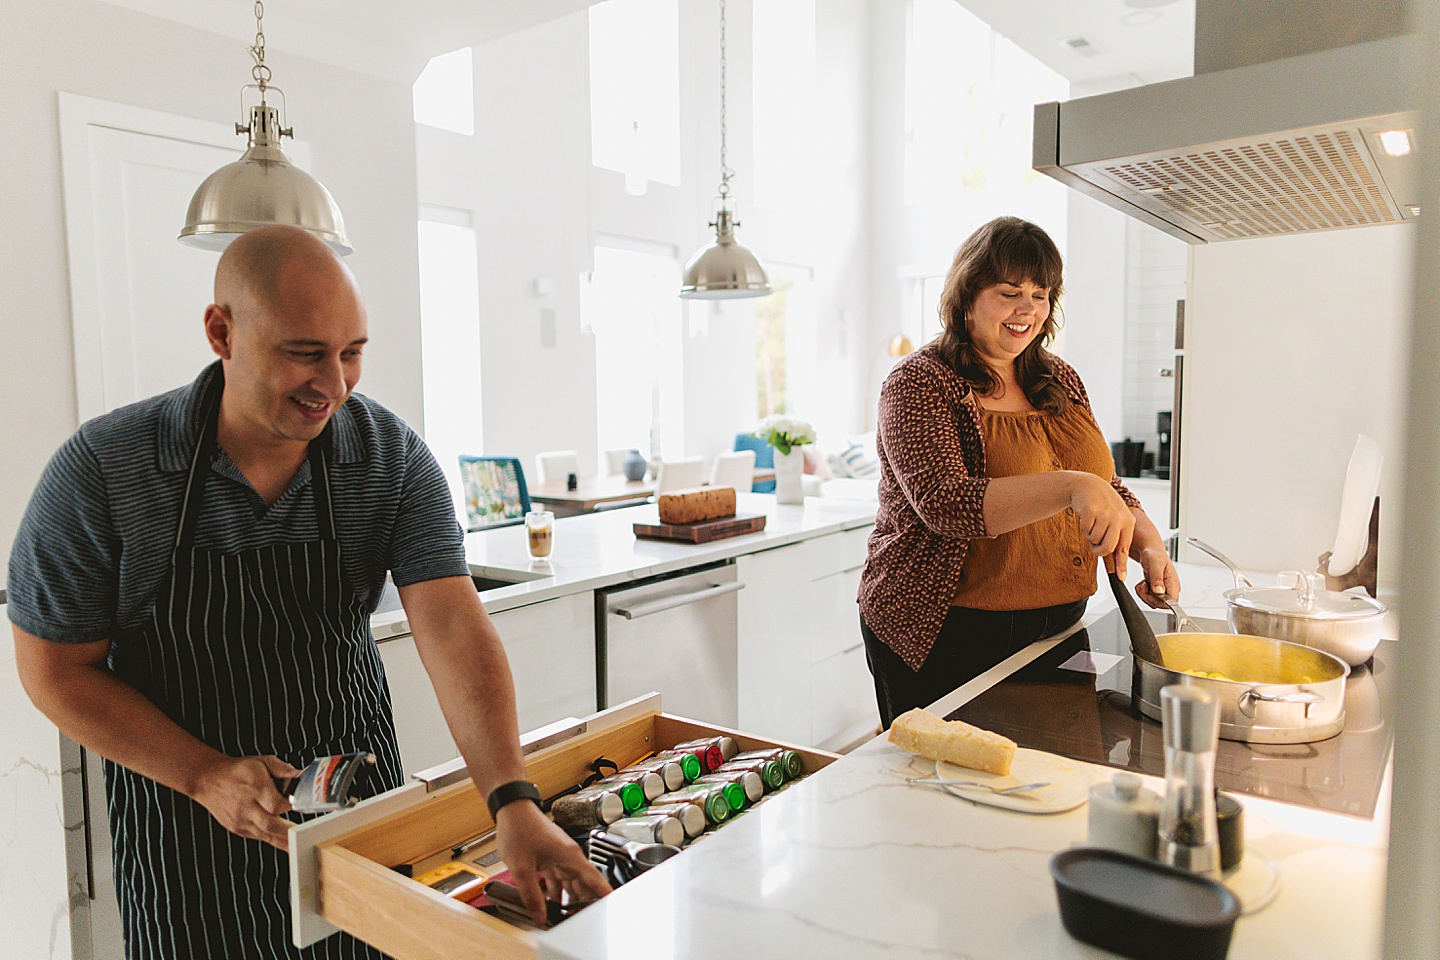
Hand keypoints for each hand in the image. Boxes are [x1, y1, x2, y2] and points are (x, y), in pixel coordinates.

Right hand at [191, 754, 298, 849]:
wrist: (208, 780)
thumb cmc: (236, 771)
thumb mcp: (260, 761)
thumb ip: (281, 768)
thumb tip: (298, 774)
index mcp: (254, 787)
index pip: (275, 804)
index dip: (289, 806)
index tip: (298, 803)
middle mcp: (246, 806)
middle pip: (270, 823)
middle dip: (288, 830)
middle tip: (304, 834)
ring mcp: (240, 820)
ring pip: (264, 834)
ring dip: (282, 840)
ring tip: (297, 843)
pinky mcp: (237, 828)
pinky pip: (257, 837)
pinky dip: (271, 839)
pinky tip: (283, 841)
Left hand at [496, 799, 611, 924]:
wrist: (511, 810)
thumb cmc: (519, 828)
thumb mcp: (522, 868)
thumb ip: (531, 896)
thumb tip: (539, 916)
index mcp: (569, 856)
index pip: (594, 878)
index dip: (605, 892)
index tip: (613, 904)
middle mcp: (568, 855)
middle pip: (584, 883)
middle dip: (584, 902)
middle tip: (582, 920)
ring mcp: (560, 855)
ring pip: (571, 881)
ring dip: (570, 897)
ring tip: (568, 915)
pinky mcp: (551, 856)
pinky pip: (559, 877)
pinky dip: (558, 890)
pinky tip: (552, 902)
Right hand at [1067, 474, 1135, 575]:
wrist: (1088, 485)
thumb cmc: (1102, 505)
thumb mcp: (1114, 519)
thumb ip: (1116, 538)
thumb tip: (1114, 564)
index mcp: (1128, 521)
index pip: (1124, 548)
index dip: (1121, 564)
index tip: (1120, 577)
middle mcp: (1119, 518)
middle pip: (1108, 548)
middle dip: (1098, 551)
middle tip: (1094, 547)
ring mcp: (1106, 514)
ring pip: (1095, 540)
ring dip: (1090, 536)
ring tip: (1092, 524)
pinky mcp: (1092, 511)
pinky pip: (1086, 530)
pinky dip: (1084, 527)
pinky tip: (1087, 517)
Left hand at [1133, 547, 1180, 609]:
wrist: (1149, 552)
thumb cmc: (1154, 555)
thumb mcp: (1155, 564)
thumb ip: (1157, 578)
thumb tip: (1159, 591)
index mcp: (1173, 583)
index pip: (1173, 601)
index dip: (1161, 601)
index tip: (1151, 594)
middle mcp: (1170, 589)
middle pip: (1161, 604)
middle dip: (1149, 597)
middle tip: (1145, 585)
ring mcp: (1163, 591)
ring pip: (1153, 603)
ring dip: (1144, 594)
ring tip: (1144, 582)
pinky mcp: (1156, 592)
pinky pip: (1148, 599)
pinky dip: (1142, 593)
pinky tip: (1143, 583)